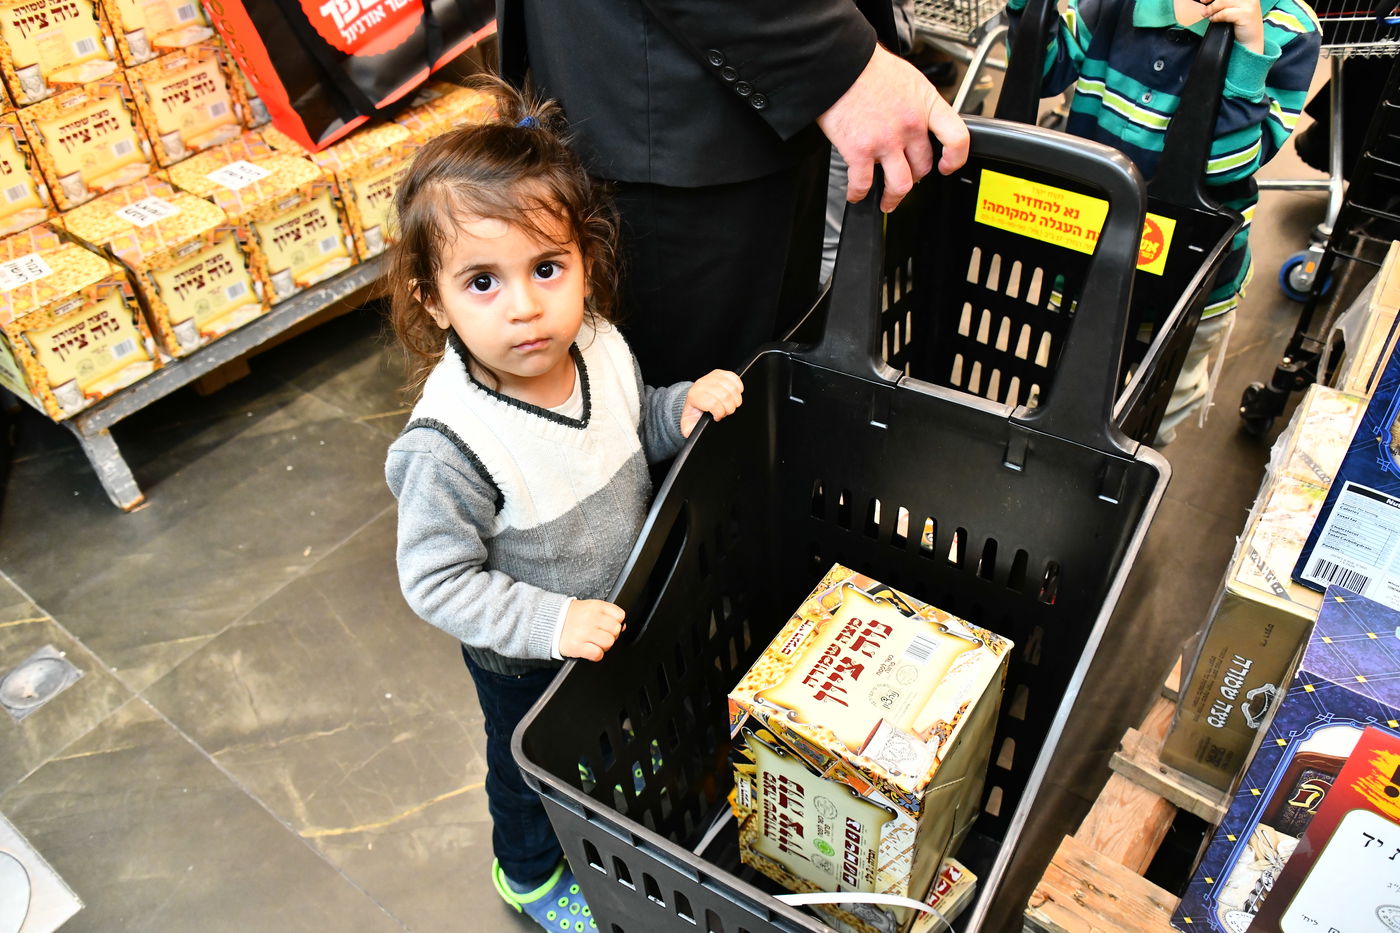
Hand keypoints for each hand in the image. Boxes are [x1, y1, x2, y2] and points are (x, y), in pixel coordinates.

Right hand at [560, 599, 625, 660]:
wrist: (549, 622)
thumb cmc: (571, 616)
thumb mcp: (589, 608)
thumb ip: (607, 614)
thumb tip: (623, 626)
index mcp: (595, 606)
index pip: (619, 616)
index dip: (616, 623)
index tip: (608, 626)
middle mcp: (591, 618)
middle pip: (616, 630)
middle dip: (611, 635)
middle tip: (600, 636)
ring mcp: (583, 632)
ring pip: (609, 643)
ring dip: (604, 646)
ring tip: (594, 643)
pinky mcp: (577, 646)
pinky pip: (597, 654)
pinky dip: (596, 655)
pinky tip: (589, 649)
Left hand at [681, 370, 742, 436]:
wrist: (693, 401)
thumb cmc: (694, 414)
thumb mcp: (689, 425)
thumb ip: (691, 430)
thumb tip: (696, 431)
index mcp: (694, 396)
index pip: (713, 404)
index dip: (719, 413)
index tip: (717, 417)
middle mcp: (702, 384)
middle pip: (725, 396)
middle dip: (729, 407)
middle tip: (725, 412)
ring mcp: (711, 377)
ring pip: (731, 387)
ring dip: (735, 399)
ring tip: (729, 404)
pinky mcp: (720, 373)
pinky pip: (734, 377)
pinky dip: (738, 387)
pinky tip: (734, 394)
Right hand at [816, 44, 970, 212]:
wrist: (839, 63)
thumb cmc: (868, 67)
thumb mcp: (908, 79)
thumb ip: (918, 104)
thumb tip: (919, 122)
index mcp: (926, 105)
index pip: (957, 138)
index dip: (955, 158)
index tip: (947, 166)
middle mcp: (910, 125)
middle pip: (923, 166)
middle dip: (914, 178)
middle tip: (905, 180)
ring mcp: (886, 140)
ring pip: (899, 185)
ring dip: (892, 198)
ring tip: (886, 200)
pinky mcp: (860, 151)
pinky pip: (863, 184)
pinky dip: (858, 194)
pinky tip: (855, 192)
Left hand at [1201, 0, 1264, 52]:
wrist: (1250, 42)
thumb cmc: (1241, 26)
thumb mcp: (1234, 10)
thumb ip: (1226, 4)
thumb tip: (1209, 1)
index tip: (1204, 0)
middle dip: (1212, 2)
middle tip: (1204, 9)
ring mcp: (1250, 5)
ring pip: (1224, 1)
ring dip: (1212, 9)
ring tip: (1208, 15)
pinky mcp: (1247, 14)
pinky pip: (1225, 13)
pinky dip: (1217, 16)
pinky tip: (1214, 20)